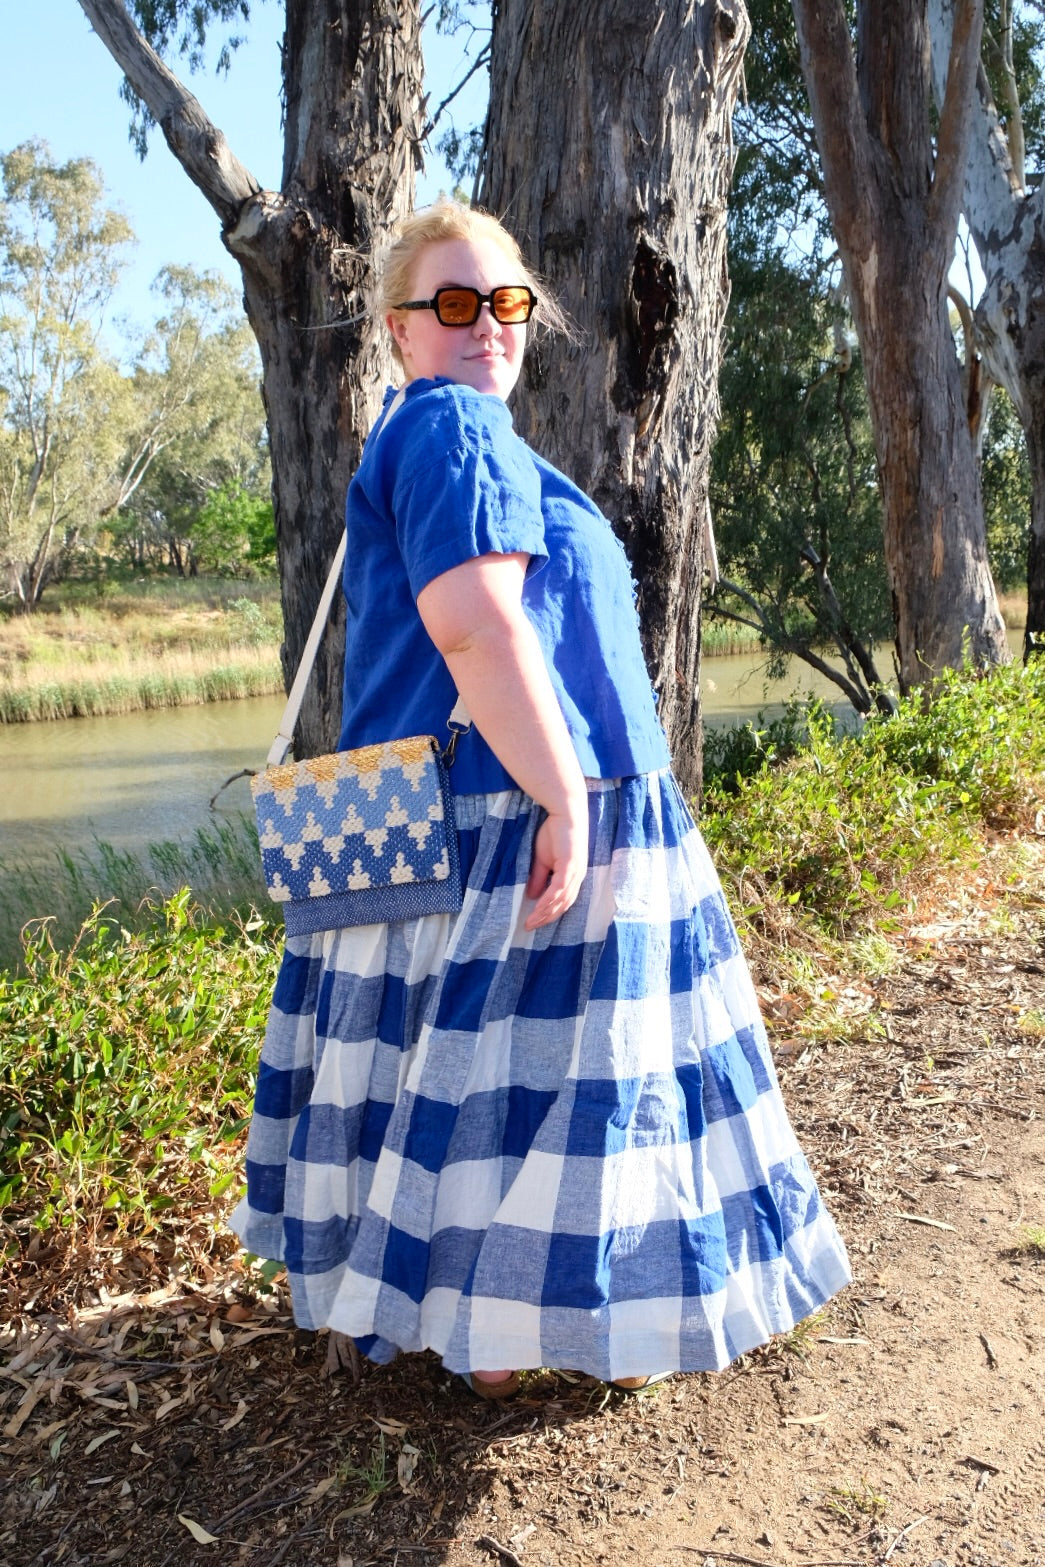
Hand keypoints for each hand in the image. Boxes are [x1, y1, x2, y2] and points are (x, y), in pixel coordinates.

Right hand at [524, 805, 588, 929]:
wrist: (565, 813)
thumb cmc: (556, 832)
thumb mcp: (544, 859)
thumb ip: (540, 877)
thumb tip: (532, 896)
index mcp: (573, 876)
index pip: (562, 902)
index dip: (549, 914)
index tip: (533, 922)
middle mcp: (577, 878)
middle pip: (563, 906)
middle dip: (546, 918)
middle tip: (530, 927)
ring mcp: (575, 872)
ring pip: (561, 900)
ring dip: (545, 913)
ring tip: (531, 922)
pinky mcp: (570, 866)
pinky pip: (559, 888)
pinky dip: (549, 900)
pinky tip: (539, 908)